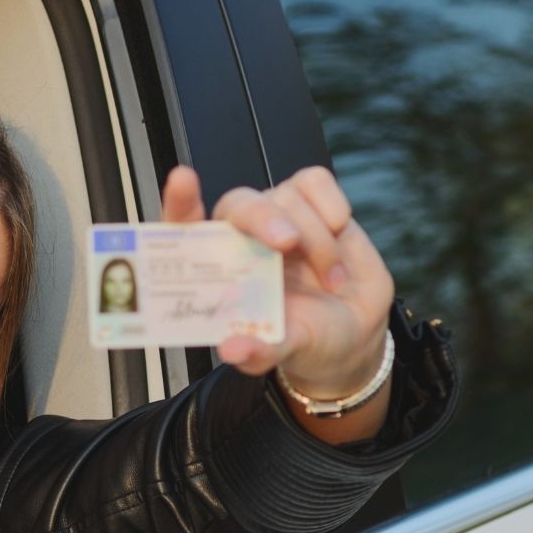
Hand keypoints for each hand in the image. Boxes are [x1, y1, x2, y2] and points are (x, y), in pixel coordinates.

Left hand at [161, 165, 393, 396]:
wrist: (353, 332)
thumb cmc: (303, 336)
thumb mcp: (283, 350)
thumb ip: (259, 352)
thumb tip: (232, 350)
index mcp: (218, 269)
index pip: (184, 228)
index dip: (179, 202)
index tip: (182, 181)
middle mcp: (240, 235)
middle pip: (238, 203)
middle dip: (262, 217)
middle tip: (288, 243)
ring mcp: (276, 215)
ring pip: (286, 198)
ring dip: (317, 240)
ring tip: (331, 280)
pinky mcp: (311, 201)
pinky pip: (314, 181)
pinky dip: (331, 206)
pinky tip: (338, 233)